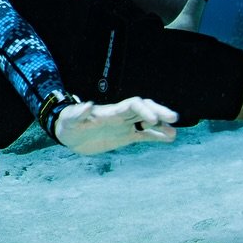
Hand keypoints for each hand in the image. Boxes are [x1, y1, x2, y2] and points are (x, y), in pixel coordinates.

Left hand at [53, 97, 178, 155]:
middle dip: (159, 111)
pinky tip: (169, 138)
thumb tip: (88, 104)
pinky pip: (144, 135)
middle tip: (173, 118)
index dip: (144, 110)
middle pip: (145, 108)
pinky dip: (157, 136)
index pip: (132, 105)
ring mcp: (124, 126)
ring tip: (173, 133)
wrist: (69, 135)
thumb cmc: (68, 125)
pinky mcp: (125, 137)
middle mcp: (121, 116)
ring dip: (161, 125)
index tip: (154, 120)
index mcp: (111, 112)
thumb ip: (79, 113)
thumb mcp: (71, 120)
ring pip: (148, 121)